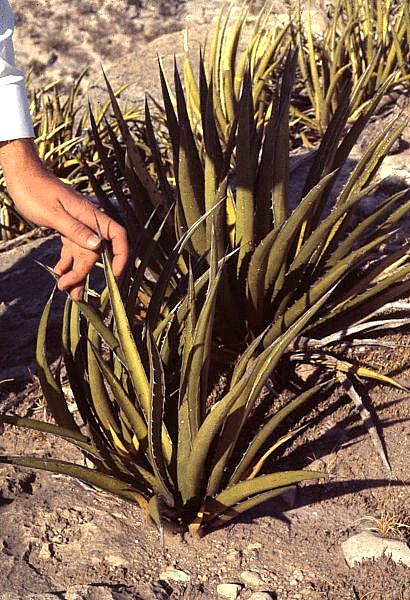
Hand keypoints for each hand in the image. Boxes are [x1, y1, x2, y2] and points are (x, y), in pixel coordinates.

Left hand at [0, 139, 127, 298]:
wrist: (22, 175)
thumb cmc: (35, 190)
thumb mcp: (53, 213)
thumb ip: (75, 230)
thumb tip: (97, 246)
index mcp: (90, 215)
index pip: (117, 235)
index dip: (121, 255)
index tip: (115, 274)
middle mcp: (88, 222)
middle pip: (96, 253)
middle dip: (85, 274)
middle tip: (70, 290)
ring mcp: (78, 226)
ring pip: (83, 254)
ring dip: (76, 273)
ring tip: (65, 289)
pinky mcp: (67, 228)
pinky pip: (72, 249)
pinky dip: (66, 263)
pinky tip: (59, 272)